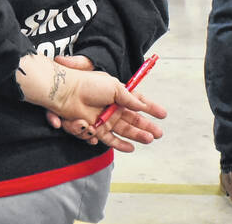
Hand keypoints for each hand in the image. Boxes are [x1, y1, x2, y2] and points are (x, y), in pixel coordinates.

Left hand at [49, 59, 166, 152]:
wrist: (67, 91)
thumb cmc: (89, 84)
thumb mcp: (114, 87)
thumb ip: (130, 98)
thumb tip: (142, 106)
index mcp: (116, 94)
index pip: (136, 102)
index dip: (150, 108)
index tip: (163, 114)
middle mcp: (111, 107)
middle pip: (132, 119)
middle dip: (146, 126)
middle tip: (158, 133)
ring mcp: (103, 119)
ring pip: (124, 130)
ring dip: (137, 135)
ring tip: (149, 138)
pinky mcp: (95, 128)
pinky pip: (109, 139)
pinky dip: (120, 144)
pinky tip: (131, 147)